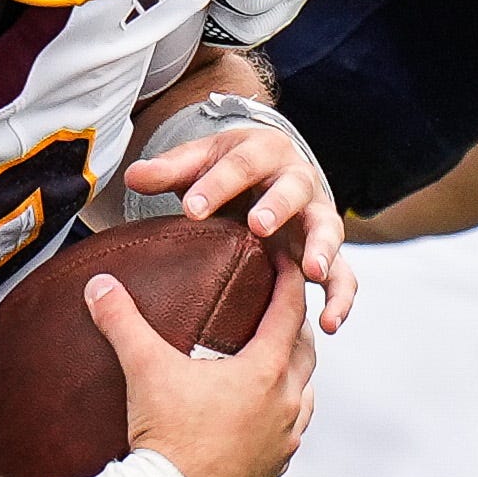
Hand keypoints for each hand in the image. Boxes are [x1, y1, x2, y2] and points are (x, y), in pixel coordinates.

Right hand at [85, 256, 314, 476]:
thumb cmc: (164, 435)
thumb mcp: (142, 369)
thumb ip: (122, 321)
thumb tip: (99, 285)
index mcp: (265, 373)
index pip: (289, 313)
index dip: (290, 281)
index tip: (286, 261)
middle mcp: (286, 404)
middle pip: (306, 351)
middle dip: (296, 323)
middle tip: (279, 305)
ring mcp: (284, 439)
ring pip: (305, 392)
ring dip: (295, 369)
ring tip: (276, 357)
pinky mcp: (274, 466)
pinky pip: (291, 429)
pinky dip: (285, 409)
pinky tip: (263, 410)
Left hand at [125, 117, 352, 331]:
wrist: (269, 167)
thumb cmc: (228, 168)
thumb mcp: (200, 161)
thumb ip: (169, 169)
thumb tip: (133, 176)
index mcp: (262, 152)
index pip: (240, 165)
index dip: (216, 186)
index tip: (191, 210)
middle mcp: (296, 181)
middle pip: (293, 190)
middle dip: (276, 207)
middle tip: (258, 226)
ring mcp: (315, 216)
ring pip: (328, 230)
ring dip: (323, 251)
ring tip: (312, 273)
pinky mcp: (325, 250)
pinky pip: (344, 275)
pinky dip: (341, 298)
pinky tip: (328, 324)